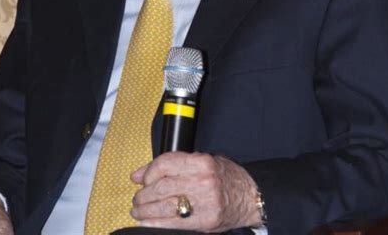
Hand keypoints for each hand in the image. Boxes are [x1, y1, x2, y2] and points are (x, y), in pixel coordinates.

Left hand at [131, 152, 261, 231]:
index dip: (148, 172)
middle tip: (137, 199)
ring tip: (138, 211)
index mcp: (201, 162)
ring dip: (145, 211)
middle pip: (161, 187)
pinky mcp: (204, 222)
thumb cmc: (225, 177)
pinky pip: (173, 224)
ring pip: (163, 207)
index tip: (143, 179)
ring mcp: (204, 203)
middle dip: (143, 195)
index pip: (165, 164)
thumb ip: (171, 165)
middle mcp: (202, 181)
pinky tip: (147, 222)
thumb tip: (139, 175)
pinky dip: (155, 224)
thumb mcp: (202, 162)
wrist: (250, 197)